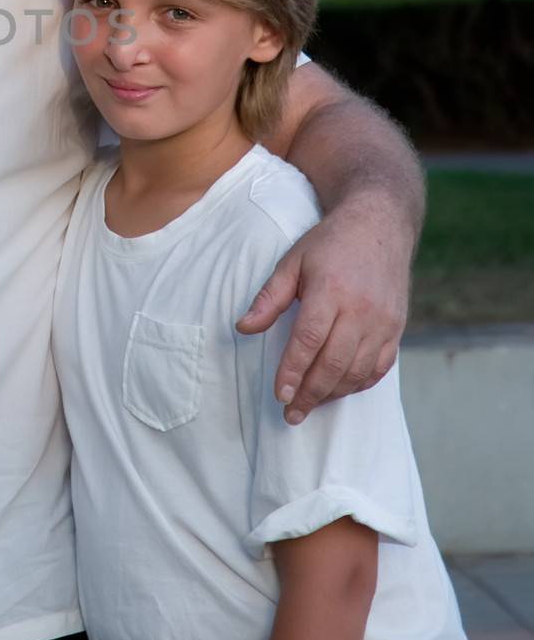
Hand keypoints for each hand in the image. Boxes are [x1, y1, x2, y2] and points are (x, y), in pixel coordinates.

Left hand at [236, 198, 410, 424]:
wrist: (380, 226)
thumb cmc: (330, 244)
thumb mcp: (293, 261)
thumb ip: (269, 298)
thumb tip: (243, 328)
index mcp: (331, 291)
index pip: (309, 341)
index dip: (293, 371)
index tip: (279, 395)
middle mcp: (361, 310)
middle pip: (333, 363)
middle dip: (310, 393)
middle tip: (290, 413)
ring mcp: (384, 322)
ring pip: (357, 371)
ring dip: (332, 393)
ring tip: (309, 404)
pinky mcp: (396, 329)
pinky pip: (378, 368)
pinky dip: (358, 384)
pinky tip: (338, 390)